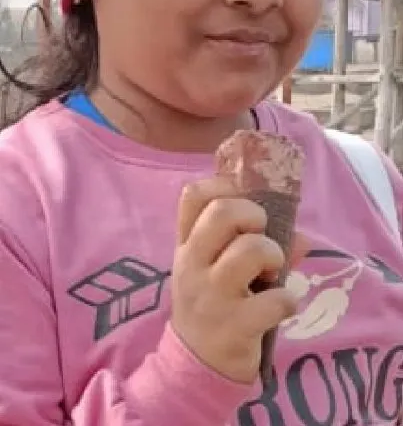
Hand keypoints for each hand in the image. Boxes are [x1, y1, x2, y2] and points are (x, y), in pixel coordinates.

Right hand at [171, 177, 303, 383]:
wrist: (195, 368)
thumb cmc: (212, 305)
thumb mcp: (214, 272)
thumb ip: (250, 245)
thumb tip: (302, 238)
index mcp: (187, 245)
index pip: (193, 195)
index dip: (222, 185)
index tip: (242, 197)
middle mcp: (193, 265)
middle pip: (221, 213)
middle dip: (253, 215)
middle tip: (262, 234)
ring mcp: (211, 296)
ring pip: (249, 251)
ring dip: (273, 254)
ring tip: (274, 270)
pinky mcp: (234, 327)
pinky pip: (274, 301)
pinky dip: (287, 300)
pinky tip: (282, 307)